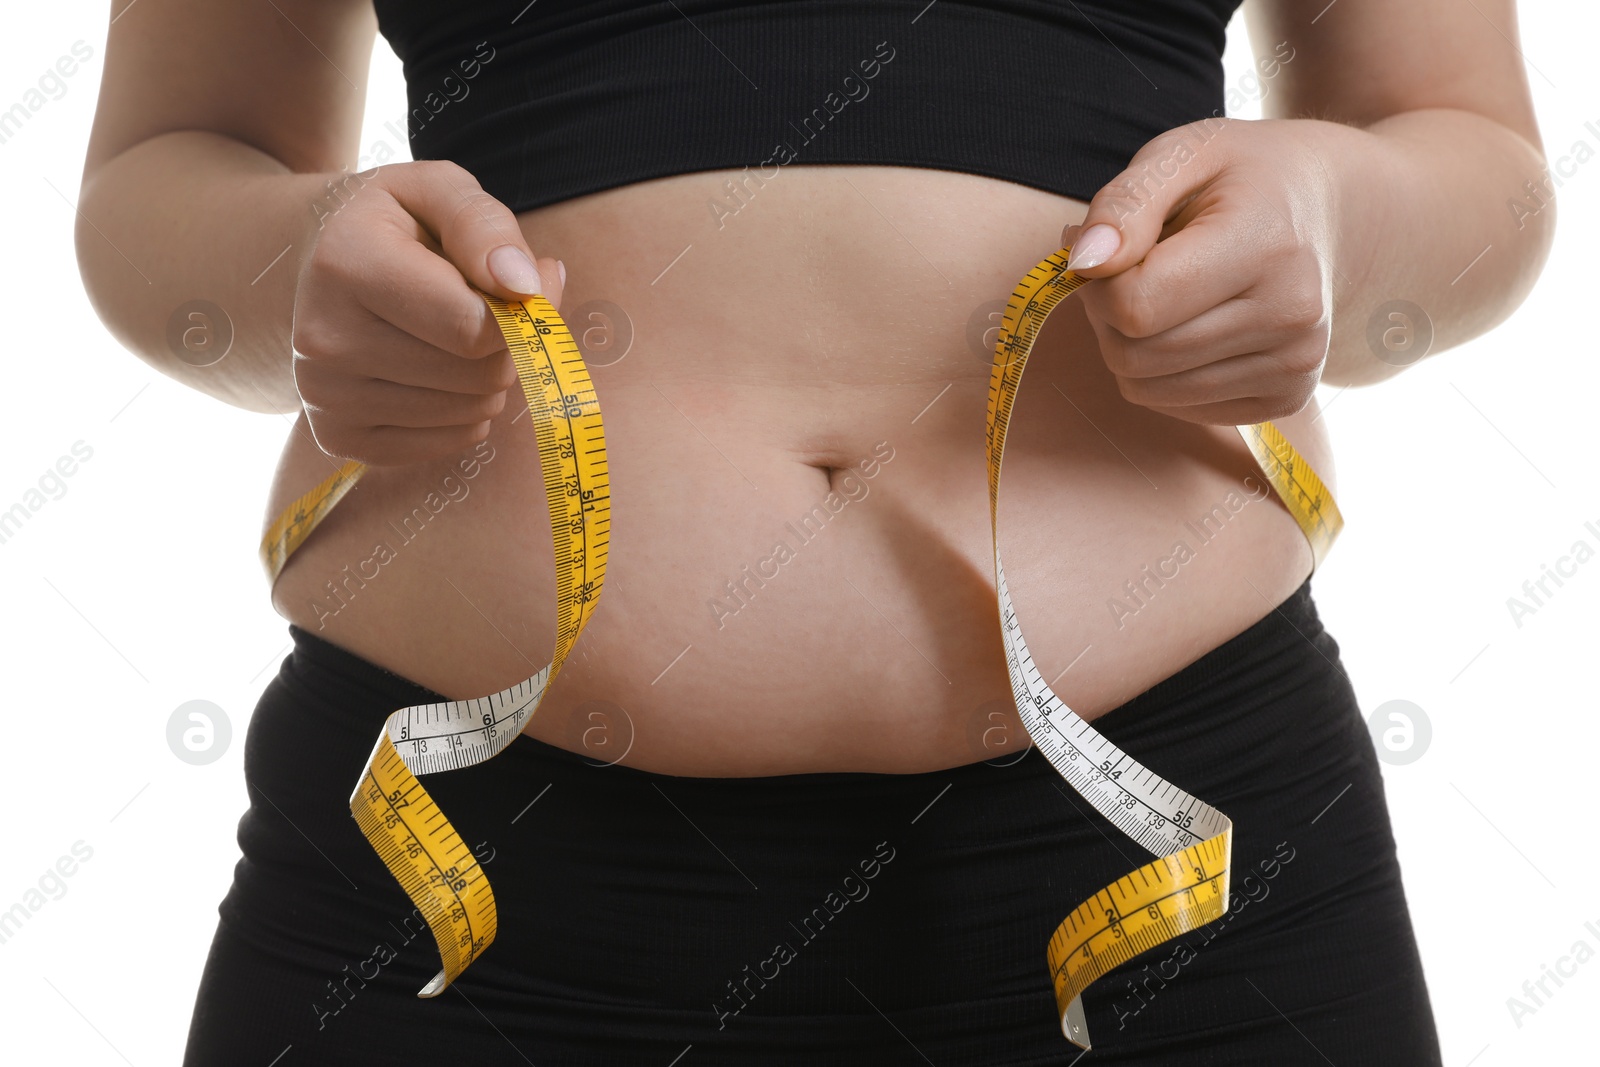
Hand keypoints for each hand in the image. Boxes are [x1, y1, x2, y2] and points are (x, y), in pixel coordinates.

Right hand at [291, 160, 565, 464]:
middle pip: (478, 375)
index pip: (473, 327)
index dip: (522, 312)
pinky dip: (463, 413)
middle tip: (485, 309)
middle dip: (506, 344)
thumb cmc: (394, 224)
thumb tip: (525, 285)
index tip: (524, 284)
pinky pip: (446, 443)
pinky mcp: (336, 436)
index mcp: (346, 265)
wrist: (316, 262)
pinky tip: (439, 373)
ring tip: (454, 336)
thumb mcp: (438, 191)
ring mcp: (325, 395)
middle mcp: (324, 338)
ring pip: (469, 412)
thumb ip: (485, 226)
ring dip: (486, 378)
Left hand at [1060, 117, 1335, 425]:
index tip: (1109, 253)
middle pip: (1134, 356)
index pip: (1135, 305)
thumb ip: (1124, 204)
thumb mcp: (1184, 154)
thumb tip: (1081, 262)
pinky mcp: (1288, 399)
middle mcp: (1291, 315)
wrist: (1339, 213)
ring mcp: (1295, 365)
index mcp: (1265, 246)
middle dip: (1108, 316)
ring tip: (1167, 295)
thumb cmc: (1246, 178)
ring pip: (1146, 391)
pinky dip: (1164, 373)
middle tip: (1132, 272)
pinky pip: (1177, 408)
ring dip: (1131, 347)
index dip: (1097, 283)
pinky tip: (1194, 325)